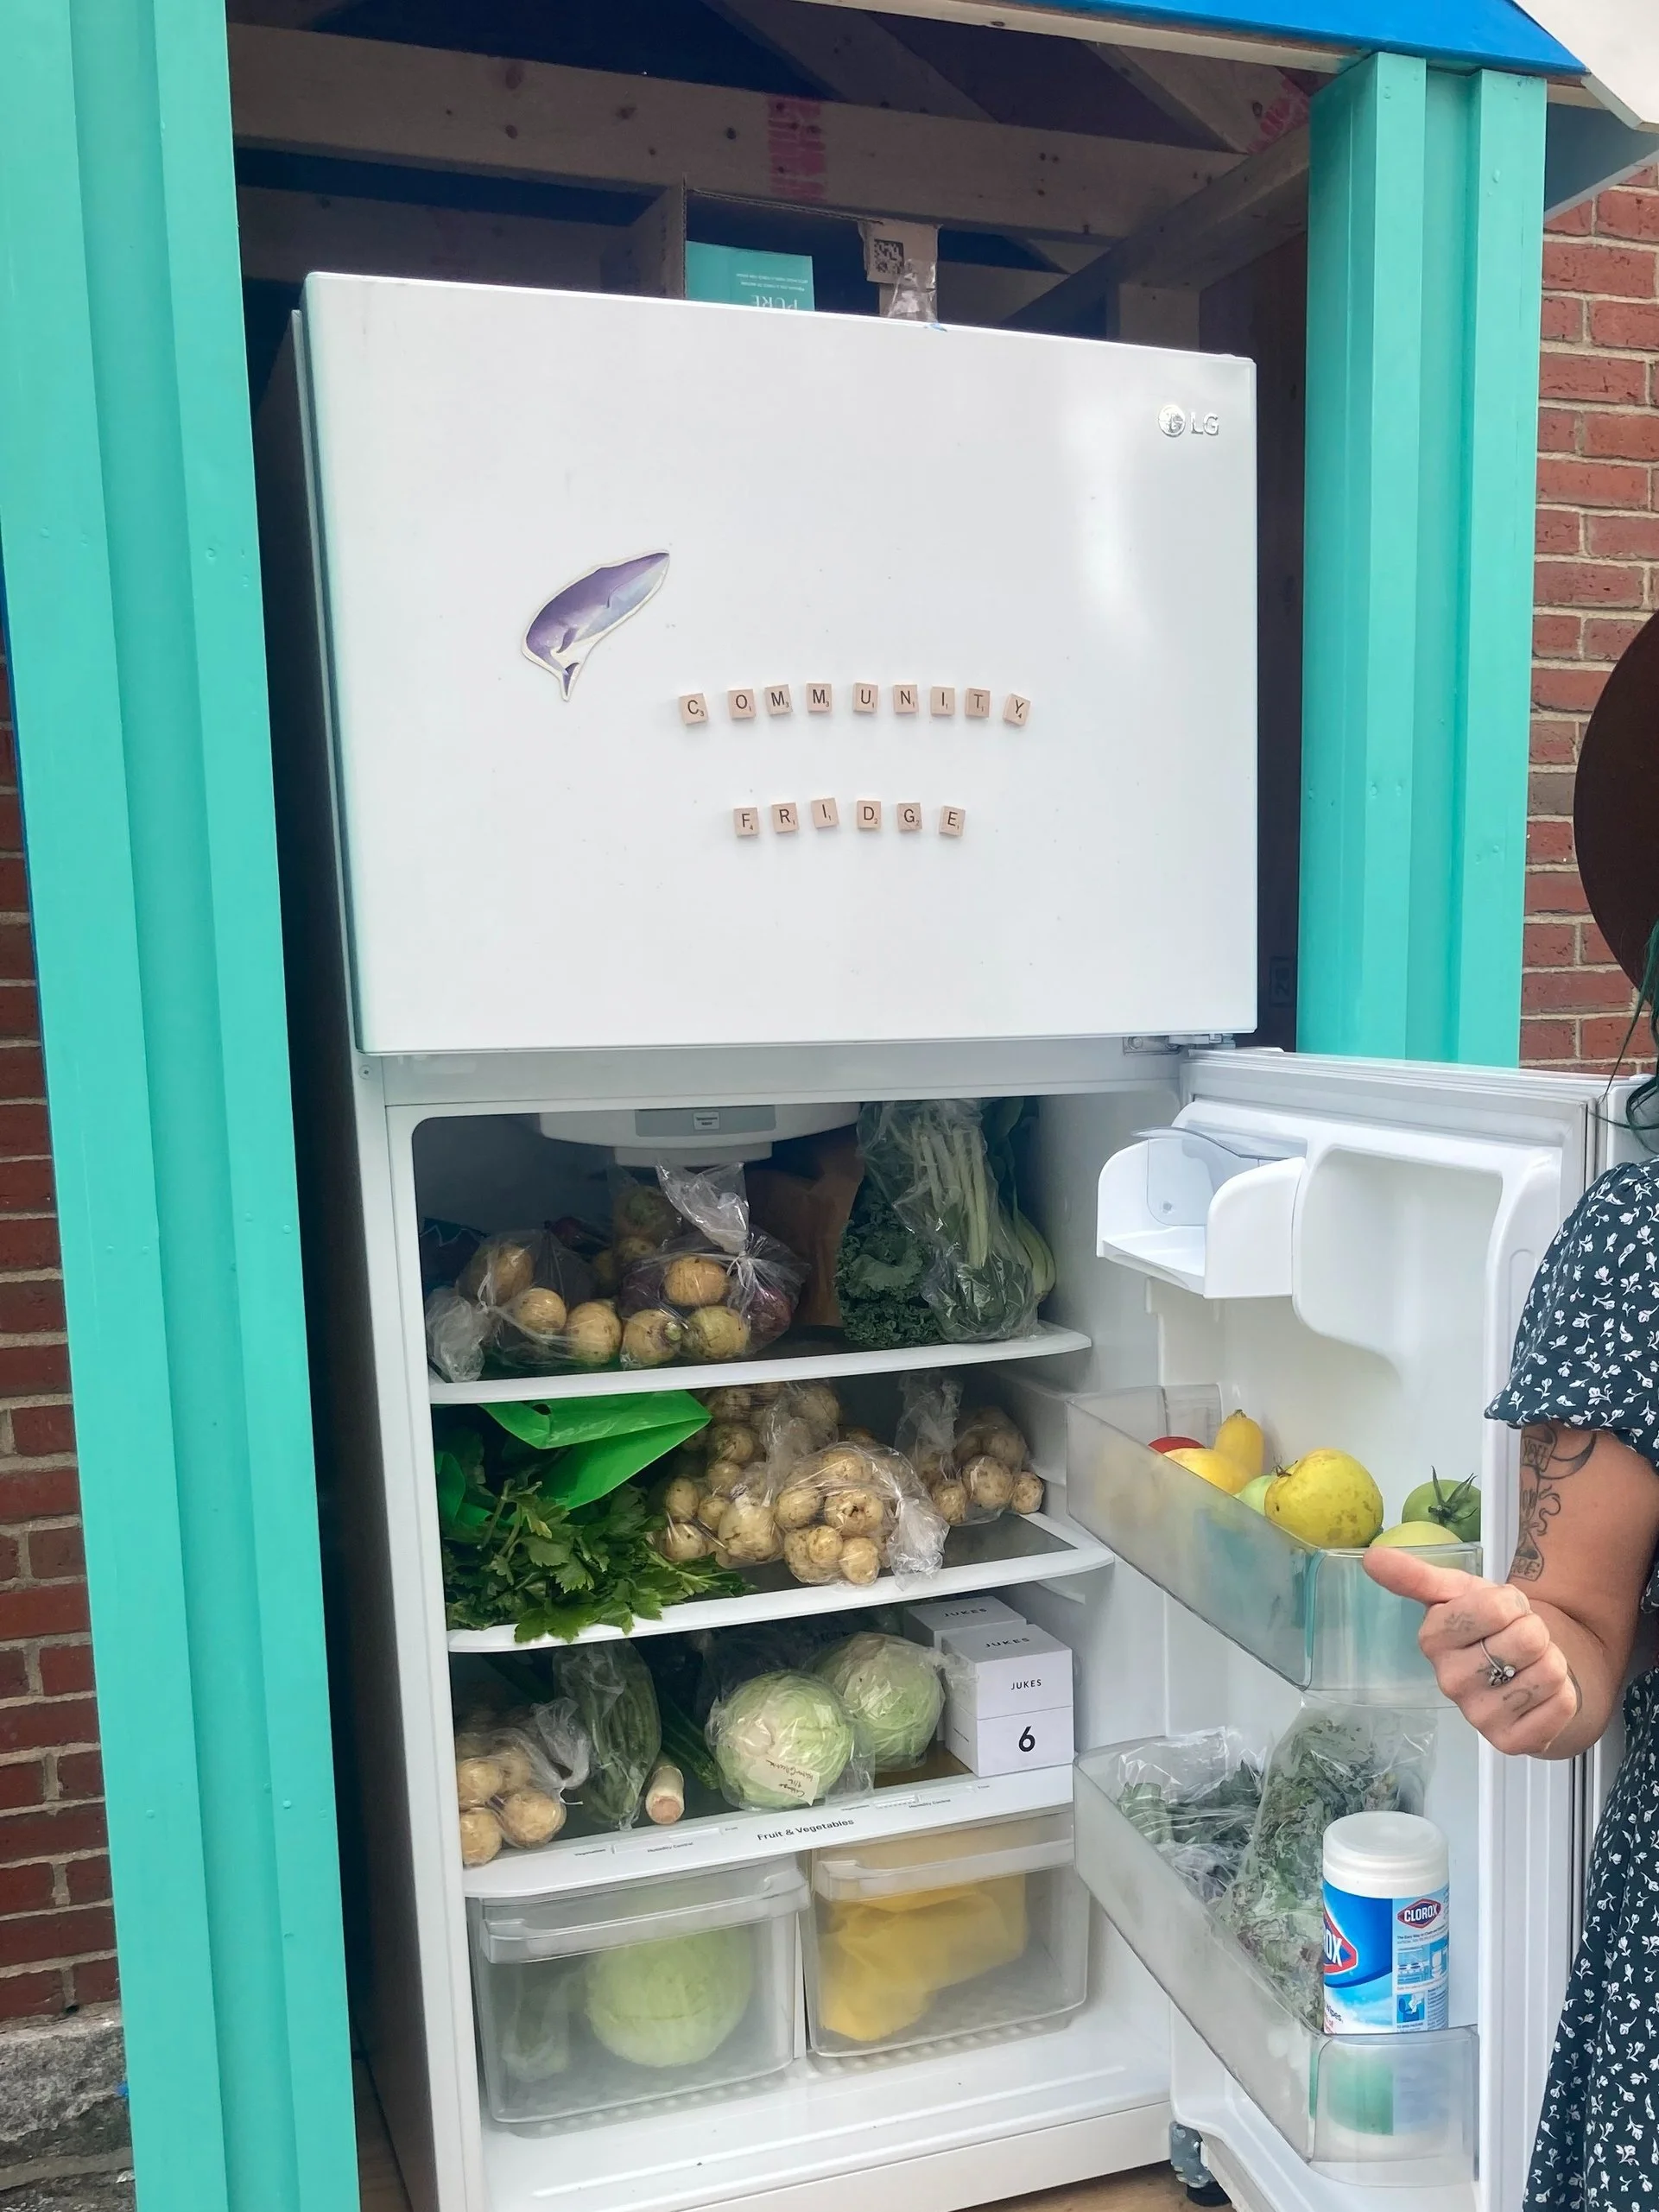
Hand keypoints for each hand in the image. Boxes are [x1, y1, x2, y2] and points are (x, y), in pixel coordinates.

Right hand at [1363, 1547, 1581, 1753]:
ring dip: (1553, 1660)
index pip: (1496, 1607)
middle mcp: (1448, 1682)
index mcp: (1432, 1640)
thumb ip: (1416, 1575)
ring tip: (1531, 1664)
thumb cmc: (1490, 1625)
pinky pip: (1562, 1705)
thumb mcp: (1459, 1591)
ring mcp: (1479, 1717)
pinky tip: (1541, 1694)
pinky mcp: (1511, 1743)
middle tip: (1517, 1639)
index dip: (1511, 1603)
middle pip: (1527, 1639)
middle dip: (1535, 1631)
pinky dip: (1563, 1694)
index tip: (1502, 1611)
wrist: (1523, 1668)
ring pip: (1549, 1672)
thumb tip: (1369, 1557)